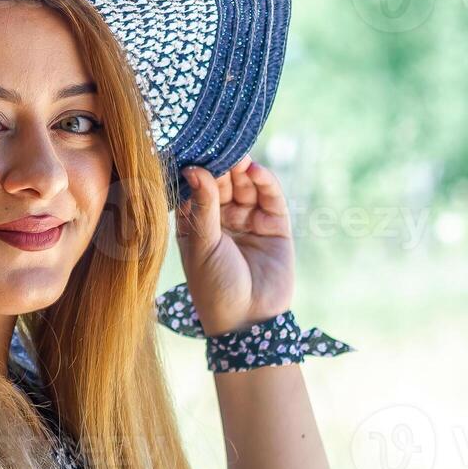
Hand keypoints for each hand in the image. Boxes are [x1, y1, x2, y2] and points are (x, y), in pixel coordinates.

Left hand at [173, 155, 296, 336]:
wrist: (249, 321)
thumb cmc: (215, 287)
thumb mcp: (203, 245)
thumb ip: (202, 207)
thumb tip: (194, 170)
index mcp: (195, 226)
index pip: (195, 190)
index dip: (195, 171)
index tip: (193, 149)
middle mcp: (221, 221)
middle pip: (221, 184)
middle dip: (220, 166)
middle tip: (218, 147)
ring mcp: (248, 222)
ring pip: (245, 187)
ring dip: (241, 171)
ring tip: (237, 156)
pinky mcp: (274, 226)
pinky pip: (269, 199)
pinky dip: (264, 182)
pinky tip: (255, 170)